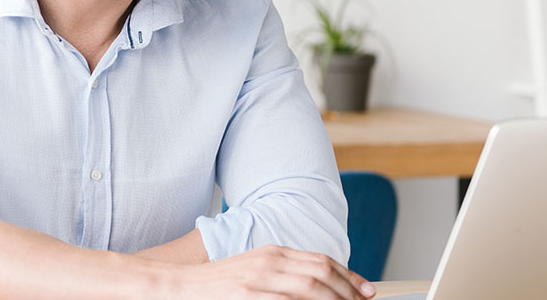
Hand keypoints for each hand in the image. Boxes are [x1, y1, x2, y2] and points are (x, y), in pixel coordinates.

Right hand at [163, 244, 375, 298]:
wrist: (181, 285)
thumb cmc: (220, 284)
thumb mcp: (255, 269)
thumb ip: (284, 273)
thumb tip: (316, 286)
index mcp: (273, 252)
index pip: (321, 261)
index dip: (349, 276)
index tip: (365, 292)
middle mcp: (269, 262)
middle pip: (321, 274)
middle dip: (347, 293)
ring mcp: (259, 280)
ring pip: (310, 288)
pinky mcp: (250, 296)